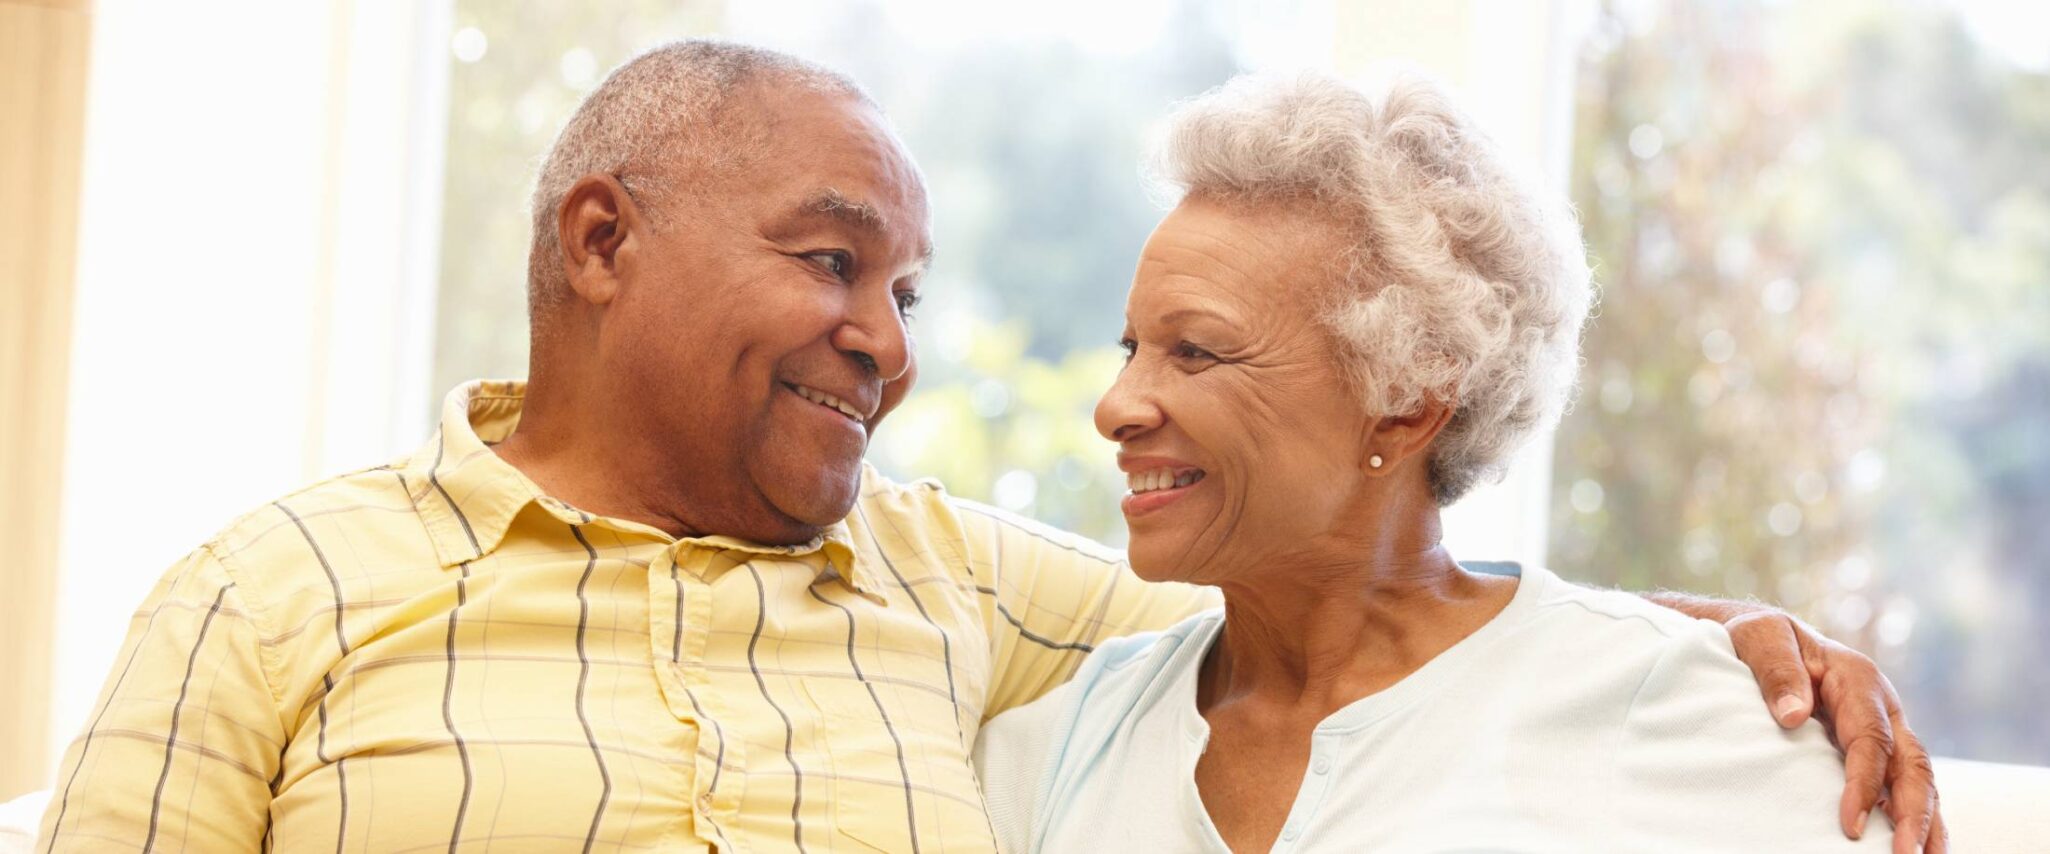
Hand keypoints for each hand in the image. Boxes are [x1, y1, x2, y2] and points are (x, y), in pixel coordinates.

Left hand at [1725, 610, 1945, 853]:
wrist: (1762, 639)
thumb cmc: (1759, 638)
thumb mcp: (1759, 637)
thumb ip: (1776, 670)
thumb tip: (1793, 715)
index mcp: (1858, 681)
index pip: (1871, 740)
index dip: (1864, 784)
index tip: (1849, 825)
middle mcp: (1881, 708)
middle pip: (1911, 764)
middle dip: (1915, 814)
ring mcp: (1882, 729)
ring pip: (1916, 779)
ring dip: (1924, 822)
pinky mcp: (1873, 749)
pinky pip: (1899, 785)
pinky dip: (1909, 816)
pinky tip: (1909, 846)